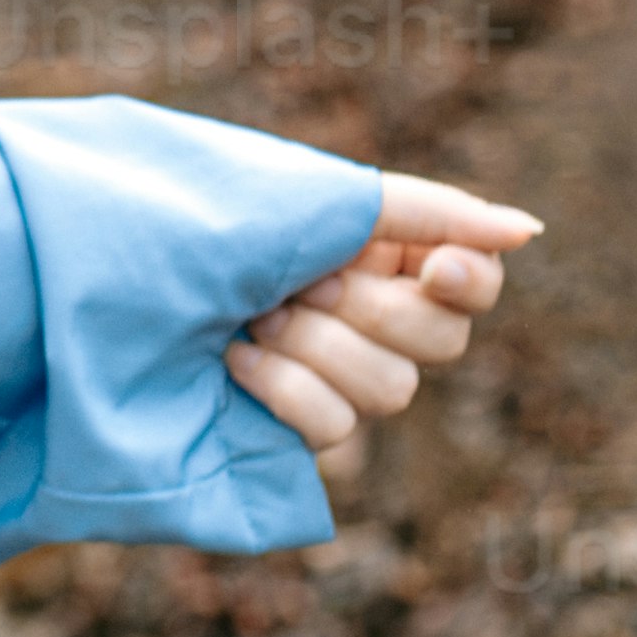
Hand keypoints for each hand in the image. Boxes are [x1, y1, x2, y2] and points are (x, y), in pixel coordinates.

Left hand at [225, 174, 537, 470]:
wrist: (107, 284)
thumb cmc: (204, 226)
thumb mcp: (319, 204)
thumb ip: (426, 212)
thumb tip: (529, 230)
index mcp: (371, 250)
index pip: (468, 279)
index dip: (467, 280)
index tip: (437, 268)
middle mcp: (356, 313)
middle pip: (442, 340)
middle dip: (373, 311)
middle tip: (302, 284)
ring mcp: (324, 377)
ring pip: (395, 389)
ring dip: (320, 348)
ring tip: (254, 320)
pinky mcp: (288, 432)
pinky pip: (339, 430)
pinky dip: (287, 391)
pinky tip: (235, 361)